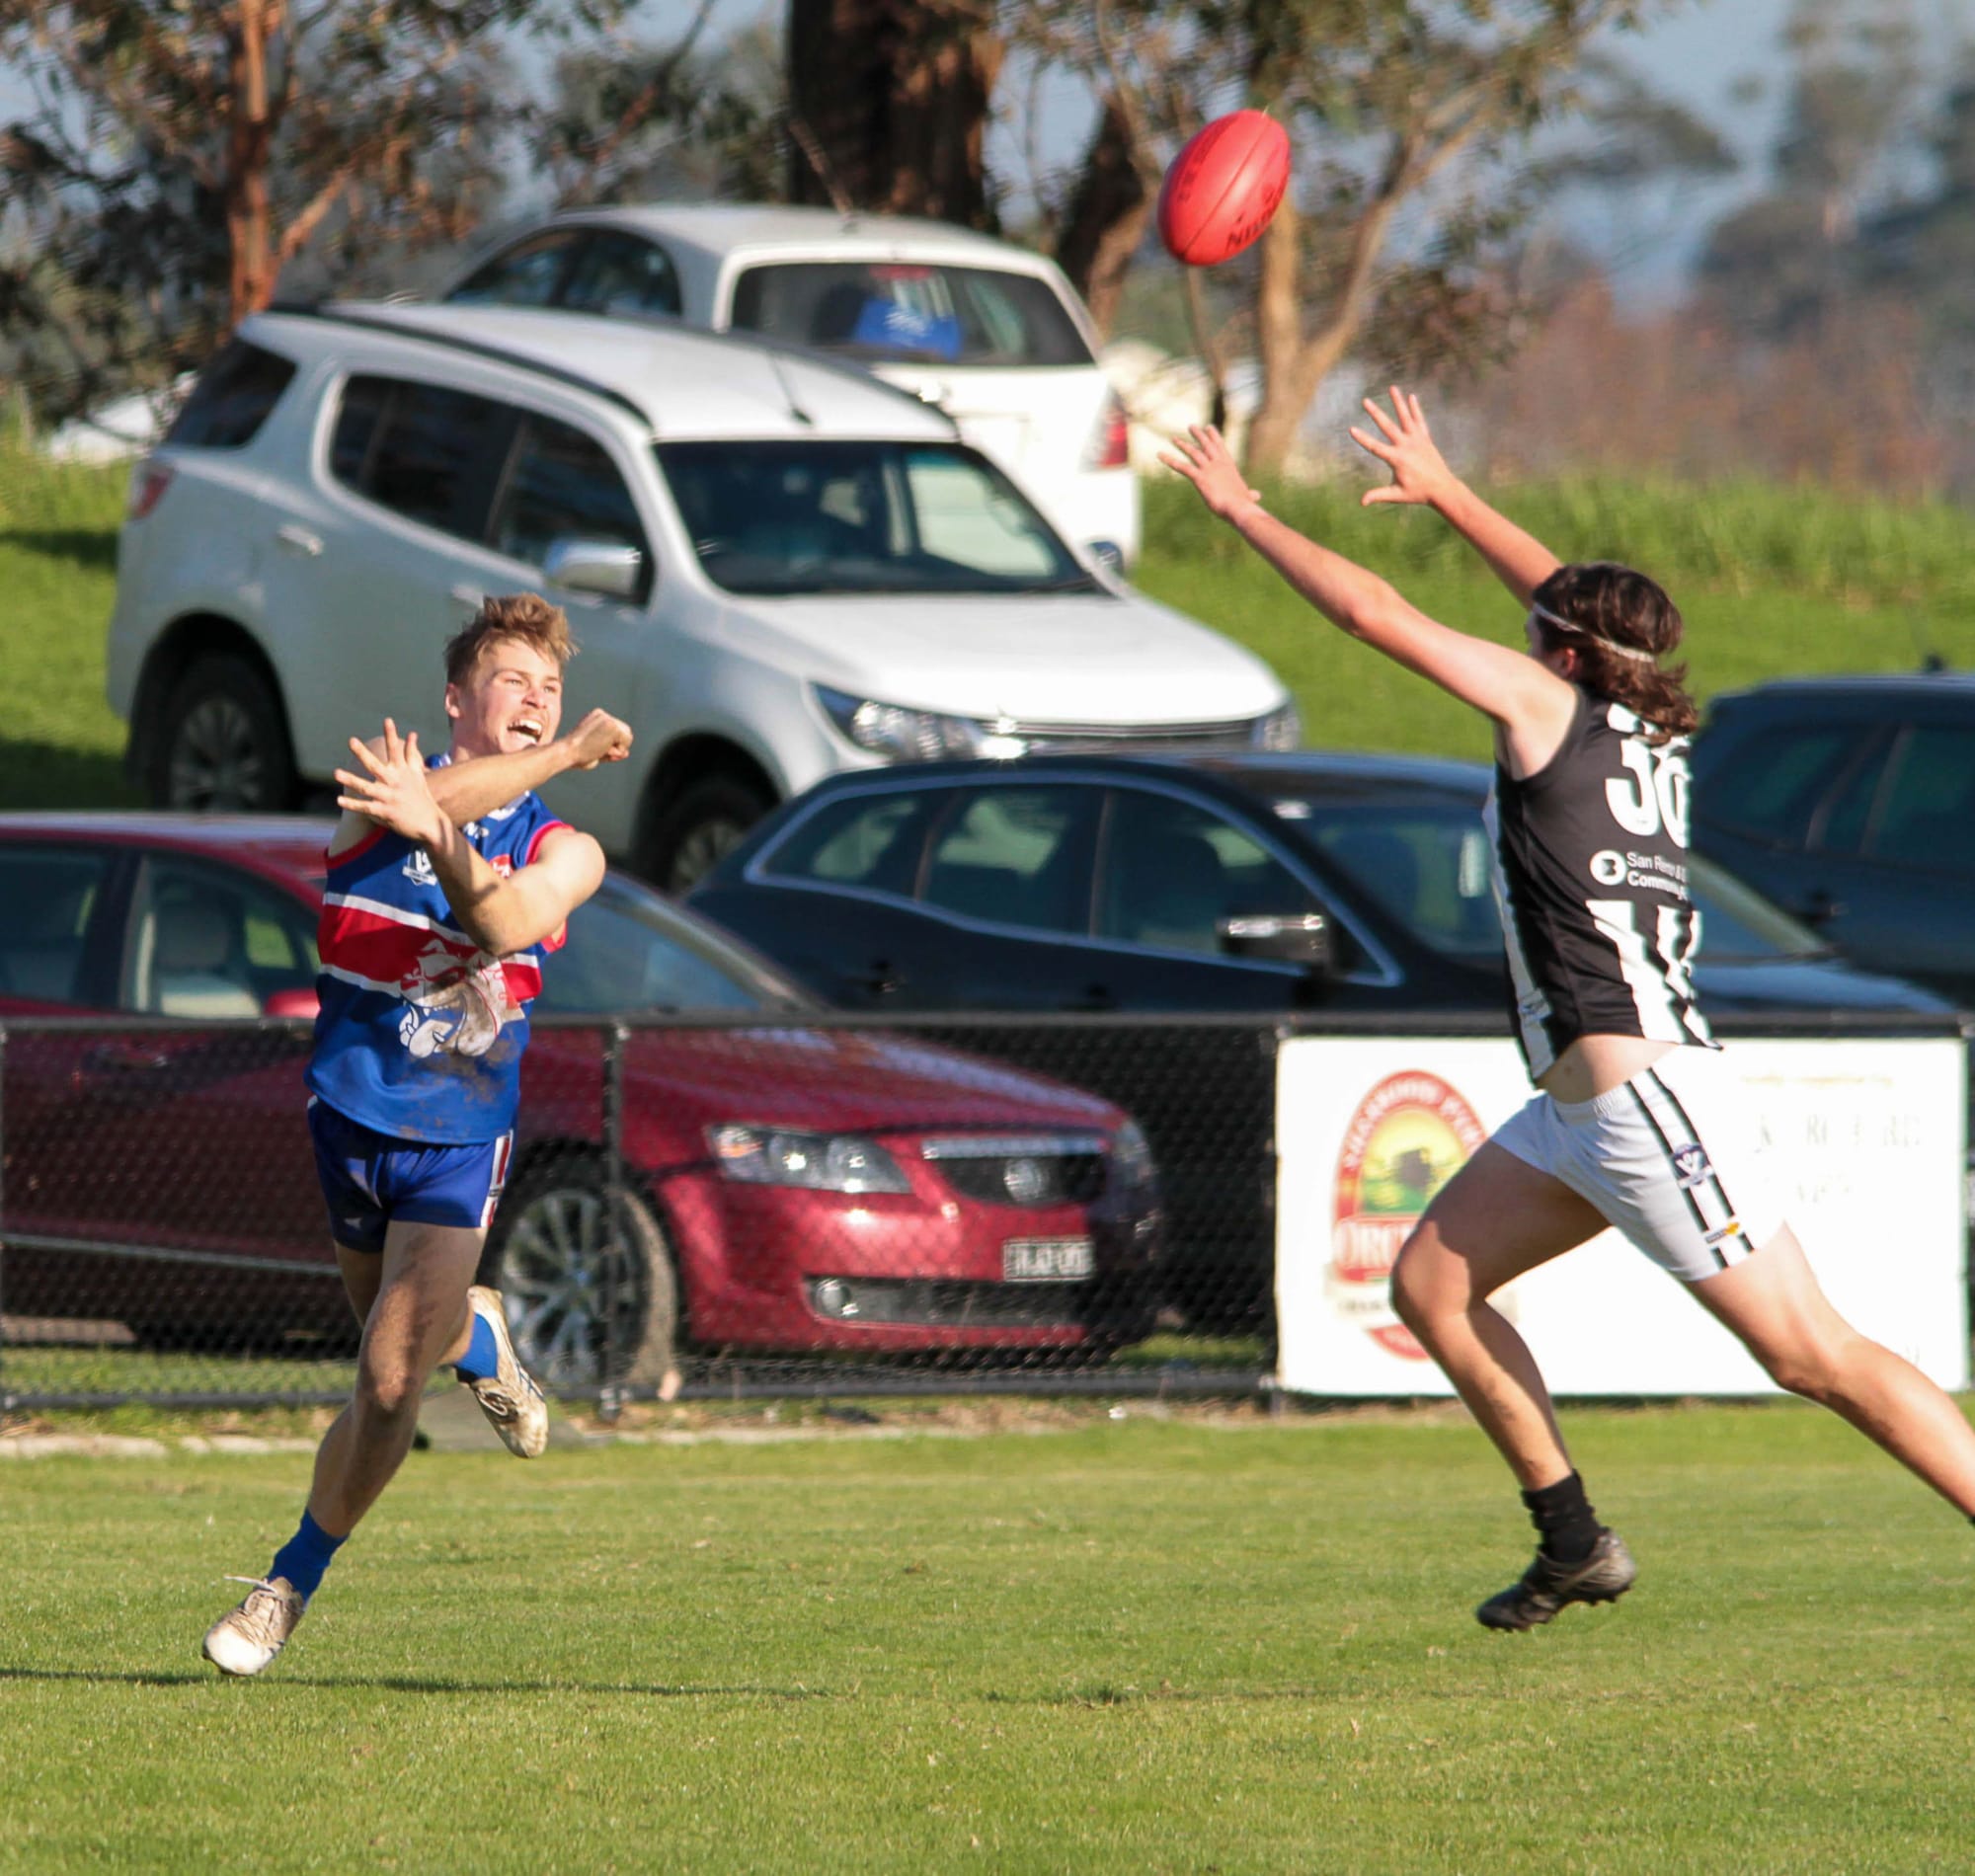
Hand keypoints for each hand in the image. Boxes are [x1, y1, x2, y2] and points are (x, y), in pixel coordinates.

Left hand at [333, 719, 445, 848]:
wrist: (430, 823)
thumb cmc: (421, 796)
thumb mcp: (417, 773)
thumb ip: (412, 753)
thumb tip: (412, 733)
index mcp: (402, 772)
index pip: (396, 750)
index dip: (392, 734)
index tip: (388, 720)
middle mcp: (395, 782)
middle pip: (376, 765)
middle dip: (363, 753)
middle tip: (352, 741)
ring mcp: (389, 797)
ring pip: (366, 787)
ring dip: (351, 780)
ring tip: (336, 773)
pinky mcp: (386, 812)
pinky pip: (366, 807)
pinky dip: (353, 805)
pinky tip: (339, 800)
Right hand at [559, 708, 633, 771]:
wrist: (568, 752)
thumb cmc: (577, 755)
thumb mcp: (596, 753)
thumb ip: (611, 751)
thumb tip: (626, 753)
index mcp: (596, 717)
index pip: (617, 730)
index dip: (613, 745)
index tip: (596, 749)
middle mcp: (603, 715)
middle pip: (625, 732)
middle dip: (617, 746)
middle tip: (597, 750)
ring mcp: (607, 719)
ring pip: (628, 737)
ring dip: (616, 749)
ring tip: (598, 749)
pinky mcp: (611, 725)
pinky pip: (627, 741)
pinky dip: (618, 750)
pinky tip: (602, 748)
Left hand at [1157, 424, 1263, 523]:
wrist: (1238, 508)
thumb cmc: (1243, 505)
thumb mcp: (1247, 497)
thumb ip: (1250, 494)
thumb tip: (1256, 496)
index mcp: (1229, 466)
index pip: (1220, 446)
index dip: (1213, 436)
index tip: (1208, 427)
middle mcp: (1218, 463)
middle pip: (1206, 445)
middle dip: (1198, 435)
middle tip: (1191, 427)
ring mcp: (1209, 469)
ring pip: (1193, 453)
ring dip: (1183, 445)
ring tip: (1173, 439)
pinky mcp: (1200, 478)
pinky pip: (1182, 467)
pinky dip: (1170, 460)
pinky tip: (1160, 455)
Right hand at [1350, 387, 1457, 509]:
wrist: (1442, 488)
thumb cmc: (1417, 493)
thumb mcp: (1396, 495)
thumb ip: (1378, 495)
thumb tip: (1362, 502)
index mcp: (1397, 459)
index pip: (1375, 447)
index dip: (1362, 438)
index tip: (1351, 429)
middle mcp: (1407, 446)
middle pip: (1388, 426)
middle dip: (1375, 413)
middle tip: (1365, 401)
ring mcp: (1417, 440)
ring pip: (1406, 417)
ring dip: (1398, 402)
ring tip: (1392, 388)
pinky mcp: (1425, 439)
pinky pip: (1419, 421)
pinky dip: (1415, 409)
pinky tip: (1411, 397)